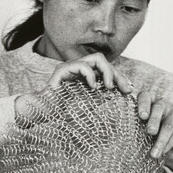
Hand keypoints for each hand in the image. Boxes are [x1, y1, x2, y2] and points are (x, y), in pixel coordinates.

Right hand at [15, 53, 131, 117]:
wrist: (44, 114)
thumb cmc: (65, 112)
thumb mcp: (91, 105)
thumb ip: (104, 98)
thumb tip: (123, 94)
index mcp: (85, 75)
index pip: (106, 69)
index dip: (120, 77)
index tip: (128, 90)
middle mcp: (79, 68)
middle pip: (104, 60)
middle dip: (117, 73)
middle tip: (125, 89)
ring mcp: (70, 67)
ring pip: (96, 58)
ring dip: (107, 72)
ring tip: (110, 87)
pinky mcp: (62, 70)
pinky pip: (81, 65)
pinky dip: (91, 75)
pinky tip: (94, 87)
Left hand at [136, 91, 172, 171]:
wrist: (171, 149)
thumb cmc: (150, 137)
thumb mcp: (141, 131)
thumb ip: (133, 127)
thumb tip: (118, 134)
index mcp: (149, 102)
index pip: (145, 96)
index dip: (143, 104)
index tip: (141, 116)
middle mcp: (163, 104)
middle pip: (158, 108)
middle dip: (153, 120)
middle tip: (149, 132)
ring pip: (168, 124)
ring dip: (160, 140)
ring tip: (153, 154)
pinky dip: (168, 144)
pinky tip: (162, 152)